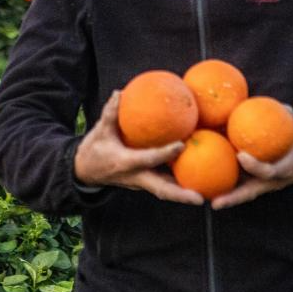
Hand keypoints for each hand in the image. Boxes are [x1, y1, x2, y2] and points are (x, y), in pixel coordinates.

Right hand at [74, 90, 203, 205]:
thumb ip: (110, 114)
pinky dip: (179, 184)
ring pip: (165, 190)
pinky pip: (164, 184)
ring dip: (184, 193)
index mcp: (126, 163)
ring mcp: (141, 183)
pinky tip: (196, 178)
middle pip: (162, 189)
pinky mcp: (145, 183)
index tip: (182, 145)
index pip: (149, 159)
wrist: (85, 172)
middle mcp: (136, 178)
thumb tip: (120, 93)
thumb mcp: (99, 131)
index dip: (165, 153)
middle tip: (200, 198)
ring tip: (207, 193)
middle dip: (181, 195)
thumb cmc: (94, 150)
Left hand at [210, 106, 292, 209]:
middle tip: (216, 202)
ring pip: (240, 192)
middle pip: (248, 192)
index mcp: (284, 171)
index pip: (268, 172)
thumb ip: (288, 117)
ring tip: (201, 196)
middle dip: (232, 198)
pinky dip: (220, 180)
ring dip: (222, 195)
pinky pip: (236, 182)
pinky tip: (200, 174)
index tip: (242, 156)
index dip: (256, 166)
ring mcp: (260, 184)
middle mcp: (269, 182)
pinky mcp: (253, 181)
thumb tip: (278, 106)